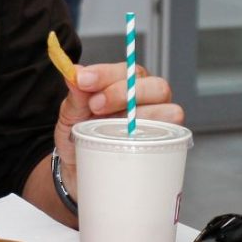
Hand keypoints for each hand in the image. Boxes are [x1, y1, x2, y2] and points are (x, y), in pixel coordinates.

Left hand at [53, 65, 183, 188]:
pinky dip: (153, 139)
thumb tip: (74, 74)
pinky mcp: (162, 146)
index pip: (128, 70)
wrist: (78, 171)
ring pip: (170, 111)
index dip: (106, 73)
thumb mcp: (70, 116)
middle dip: (125, 93)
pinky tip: (130, 143)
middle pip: (156, 86)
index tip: (83, 80)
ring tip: (112, 127)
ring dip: (143, 117)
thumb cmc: (78, 138)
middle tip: (96, 106)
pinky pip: (171, 139)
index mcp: (127, 84)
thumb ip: (75, 96)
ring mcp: (159, 123)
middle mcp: (149, 101)